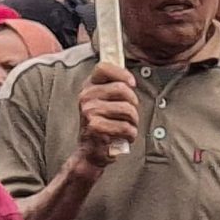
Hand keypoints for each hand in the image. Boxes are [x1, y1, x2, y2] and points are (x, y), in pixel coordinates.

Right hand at [67, 62, 139, 180]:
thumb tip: (130, 79)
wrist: (90, 152)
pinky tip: (123, 138)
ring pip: (127, 109)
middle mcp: (86, 96)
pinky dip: (130, 135)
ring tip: (126, 127)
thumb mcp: (105, 102)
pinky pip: (126, 127)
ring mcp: (89, 111)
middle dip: (133, 104)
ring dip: (133, 122)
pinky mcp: (95, 127)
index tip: (132, 84)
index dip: (122, 73)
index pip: (103, 68)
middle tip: (130, 115)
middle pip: (122, 89)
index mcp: (88, 87)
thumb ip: (114, 87)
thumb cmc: (103, 125)